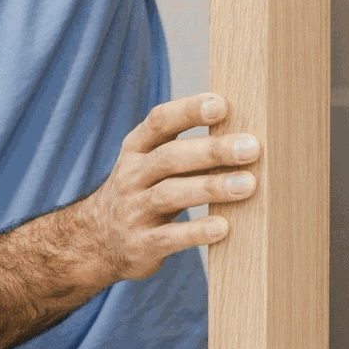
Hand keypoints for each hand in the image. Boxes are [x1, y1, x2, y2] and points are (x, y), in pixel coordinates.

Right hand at [72, 92, 260, 287]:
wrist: (97, 240)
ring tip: (247, 185)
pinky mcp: (140, 244)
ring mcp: (133, 211)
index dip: (189, 111)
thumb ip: (185, 150)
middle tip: (251, 147)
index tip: (222, 104)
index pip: (159, 122)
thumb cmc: (142, 193)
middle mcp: (131, 176)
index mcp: (135, 149)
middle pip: (170, 158)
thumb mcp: (148, 164)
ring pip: (170, 194)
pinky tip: (223, 227)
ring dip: (210, 188)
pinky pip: (169, 237)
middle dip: (212, 151)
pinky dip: (196, 232)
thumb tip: (242, 135)